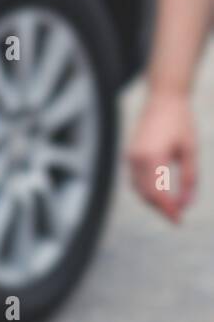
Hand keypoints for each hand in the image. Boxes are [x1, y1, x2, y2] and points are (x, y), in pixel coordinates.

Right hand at [128, 90, 197, 222]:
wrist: (164, 100)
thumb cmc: (180, 123)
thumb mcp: (190, 152)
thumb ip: (190, 179)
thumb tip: (186, 204)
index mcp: (152, 158)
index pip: (157, 193)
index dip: (168, 210)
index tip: (179, 221)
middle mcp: (136, 158)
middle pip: (145, 194)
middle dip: (161, 208)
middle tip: (177, 218)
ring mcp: (130, 156)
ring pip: (138, 188)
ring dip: (152, 200)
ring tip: (171, 207)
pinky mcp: (130, 154)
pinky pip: (135, 178)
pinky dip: (146, 189)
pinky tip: (160, 193)